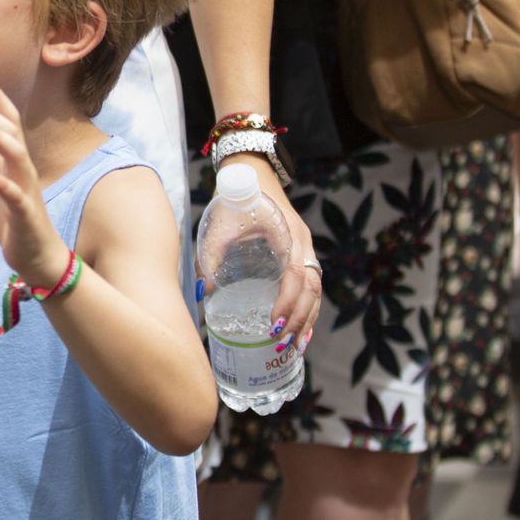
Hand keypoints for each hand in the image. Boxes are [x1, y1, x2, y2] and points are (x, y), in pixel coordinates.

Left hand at [0, 78, 70, 286]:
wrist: (37, 257)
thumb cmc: (15, 221)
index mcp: (14, 164)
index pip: (8, 124)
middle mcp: (23, 172)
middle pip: (12, 134)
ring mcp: (26, 192)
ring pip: (17, 158)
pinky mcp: (25, 215)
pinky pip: (17, 197)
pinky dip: (4, 185)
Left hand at [220, 152, 322, 355]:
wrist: (251, 172)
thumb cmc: (235, 197)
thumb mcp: (221, 224)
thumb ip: (212, 255)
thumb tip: (204, 290)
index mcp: (289, 236)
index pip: (297, 277)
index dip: (288, 303)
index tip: (275, 324)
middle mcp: (304, 245)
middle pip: (312, 289)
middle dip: (300, 319)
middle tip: (282, 344)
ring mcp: (305, 250)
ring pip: (315, 291)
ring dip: (307, 320)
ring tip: (294, 347)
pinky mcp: (300, 254)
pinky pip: (311, 286)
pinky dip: (307, 310)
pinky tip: (301, 331)